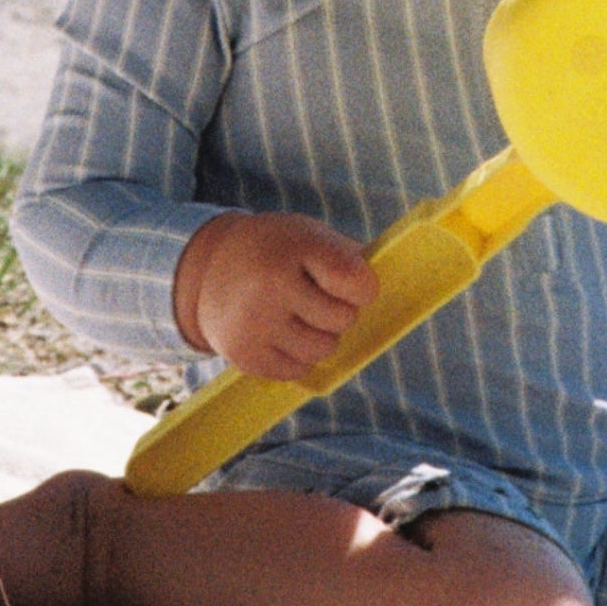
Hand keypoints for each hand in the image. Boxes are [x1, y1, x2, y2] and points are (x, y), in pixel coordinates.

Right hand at [173, 211, 377, 380]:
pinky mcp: (244, 355)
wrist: (209, 267)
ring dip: (320, 336)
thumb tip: (397, 292)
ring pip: (323, 350)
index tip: (349, 283)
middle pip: (342, 321)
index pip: (357, 284)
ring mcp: (254, 323)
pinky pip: (298, 370)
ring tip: (298, 313)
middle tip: (314, 295)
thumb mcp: (309, 236)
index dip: (361, 288)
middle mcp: (271, 286)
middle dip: (338, 311)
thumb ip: (349, 259)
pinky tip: (280, 332)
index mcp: (294, 248)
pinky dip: (298, 356)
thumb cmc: (277, 250)